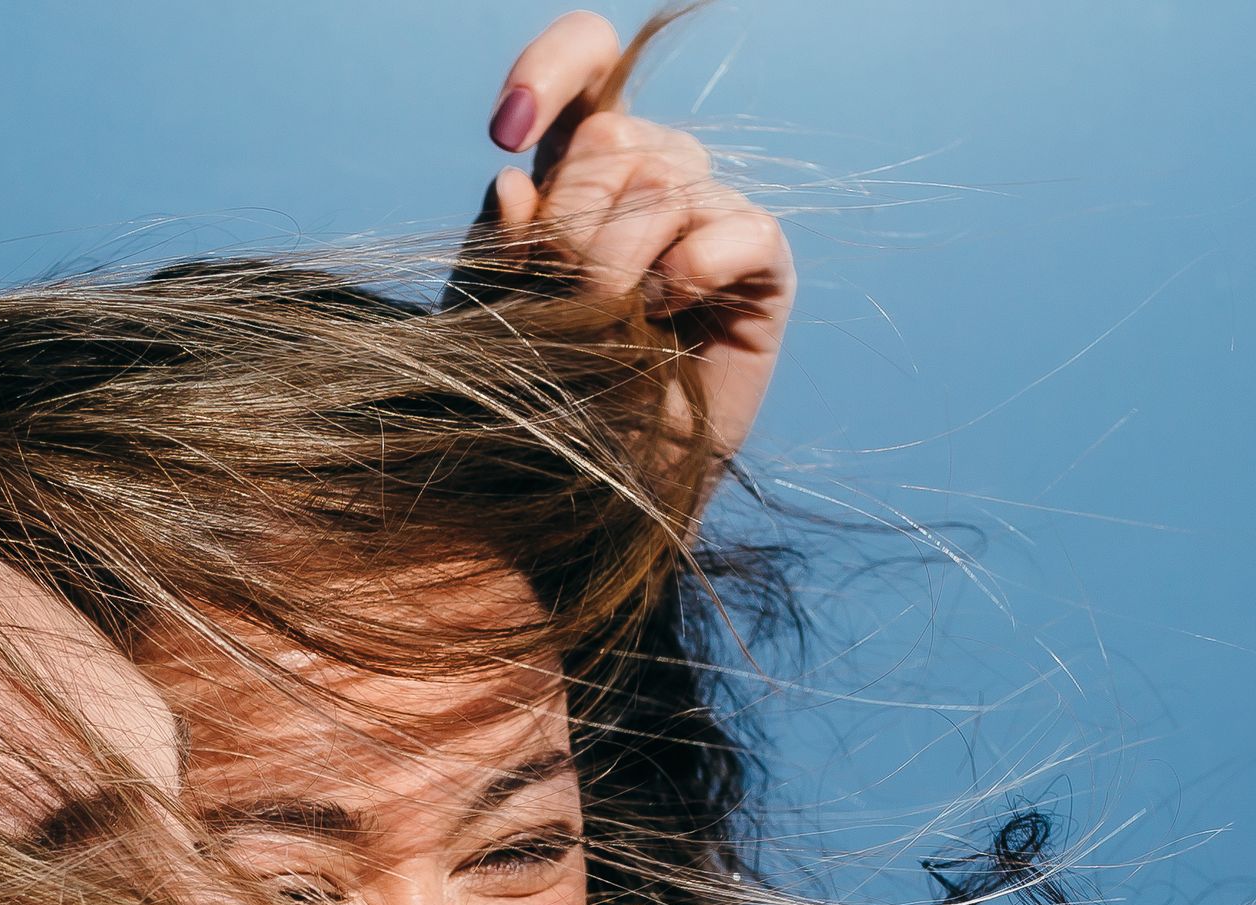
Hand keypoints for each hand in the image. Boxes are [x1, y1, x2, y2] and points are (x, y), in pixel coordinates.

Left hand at [471, 12, 796, 465]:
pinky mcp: (763, 274)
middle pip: (617, 133)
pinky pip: (742, 226)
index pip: (589, 57)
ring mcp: (711, 222)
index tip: (508, 129)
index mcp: (581, 168)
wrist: (585, 495)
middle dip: (572, 220)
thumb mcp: (492, 311)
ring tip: (609, 329)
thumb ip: (499, 238)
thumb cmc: (534, 402)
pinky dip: (696, 266)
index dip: (553, 67)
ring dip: (619, 262)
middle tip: (561, 297)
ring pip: (667, 180)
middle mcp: (651, 181)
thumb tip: (512, 175)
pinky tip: (670, 311)